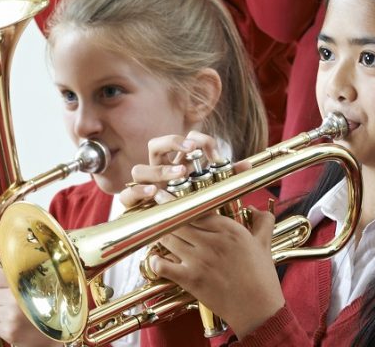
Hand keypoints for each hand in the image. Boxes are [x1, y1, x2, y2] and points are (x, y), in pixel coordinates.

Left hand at [0, 267, 52, 345]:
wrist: (61, 326)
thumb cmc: (50, 298)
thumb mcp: (37, 277)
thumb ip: (15, 269)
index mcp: (21, 280)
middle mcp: (14, 300)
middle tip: (2, 294)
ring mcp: (11, 318)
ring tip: (9, 307)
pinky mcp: (9, 332)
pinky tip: (12, 319)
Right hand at [118, 131, 246, 210]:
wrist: (173, 235)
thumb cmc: (192, 207)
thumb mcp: (210, 190)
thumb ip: (227, 177)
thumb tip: (246, 165)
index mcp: (176, 162)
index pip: (183, 140)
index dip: (199, 140)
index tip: (214, 153)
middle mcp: (158, 170)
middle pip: (155, 145)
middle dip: (172, 143)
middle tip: (191, 150)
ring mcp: (144, 185)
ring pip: (140, 169)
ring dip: (159, 171)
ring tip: (179, 175)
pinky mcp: (134, 203)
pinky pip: (127, 194)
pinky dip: (139, 192)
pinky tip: (154, 193)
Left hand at [147, 207, 283, 336]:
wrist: (258, 309)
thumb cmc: (261, 277)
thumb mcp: (265, 243)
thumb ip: (263, 221)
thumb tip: (256, 209)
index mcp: (229, 229)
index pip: (196, 208)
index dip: (180, 203)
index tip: (169, 198)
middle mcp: (212, 241)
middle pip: (178, 220)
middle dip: (164, 215)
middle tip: (155, 212)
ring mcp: (199, 260)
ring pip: (168, 239)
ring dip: (159, 236)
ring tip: (154, 234)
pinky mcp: (191, 279)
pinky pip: (164, 266)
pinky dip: (156, 261)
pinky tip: (155, 258)